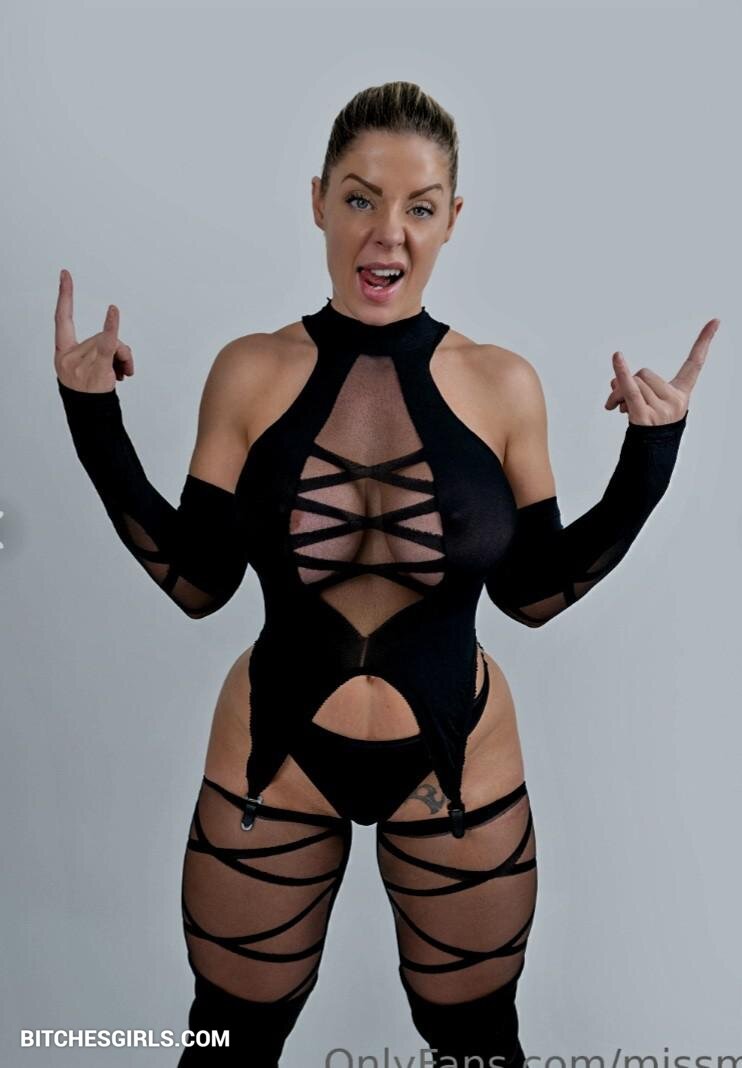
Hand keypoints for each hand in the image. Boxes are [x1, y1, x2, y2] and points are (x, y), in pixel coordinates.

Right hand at [54, 268, 134, 391]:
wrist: (92, 419)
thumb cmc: (92, 394)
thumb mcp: (90, 369)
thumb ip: (100, 350)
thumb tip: (115, 343)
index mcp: (63, 353)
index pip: (62, 318)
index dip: (64, 296)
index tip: (66, 274)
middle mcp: (68, 356)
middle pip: (100, 336)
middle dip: (117, 350)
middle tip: (124, 372)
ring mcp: (81, 363)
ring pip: (112, 343)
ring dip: (125, 358)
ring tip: (125, 376)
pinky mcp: (97, 367)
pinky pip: (108, 343)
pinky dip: (113, 327)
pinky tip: (113, 310)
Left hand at [604, 318, 718, 425]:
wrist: (647, 456)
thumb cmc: (647, 426)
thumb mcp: (647, 402)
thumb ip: (634, 386)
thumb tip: (615, 378)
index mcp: (681, 394)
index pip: (695, 364)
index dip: (704, 341)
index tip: (715, 320)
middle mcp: (676, 401)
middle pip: (645, 374)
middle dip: (628, 381)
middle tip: (619, 399)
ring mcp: (662, 410)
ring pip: (633, 382)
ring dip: (617, 391)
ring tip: (615, 407)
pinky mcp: (645, 417)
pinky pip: (631, 390)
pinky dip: (621, 373)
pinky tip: (617, 356)